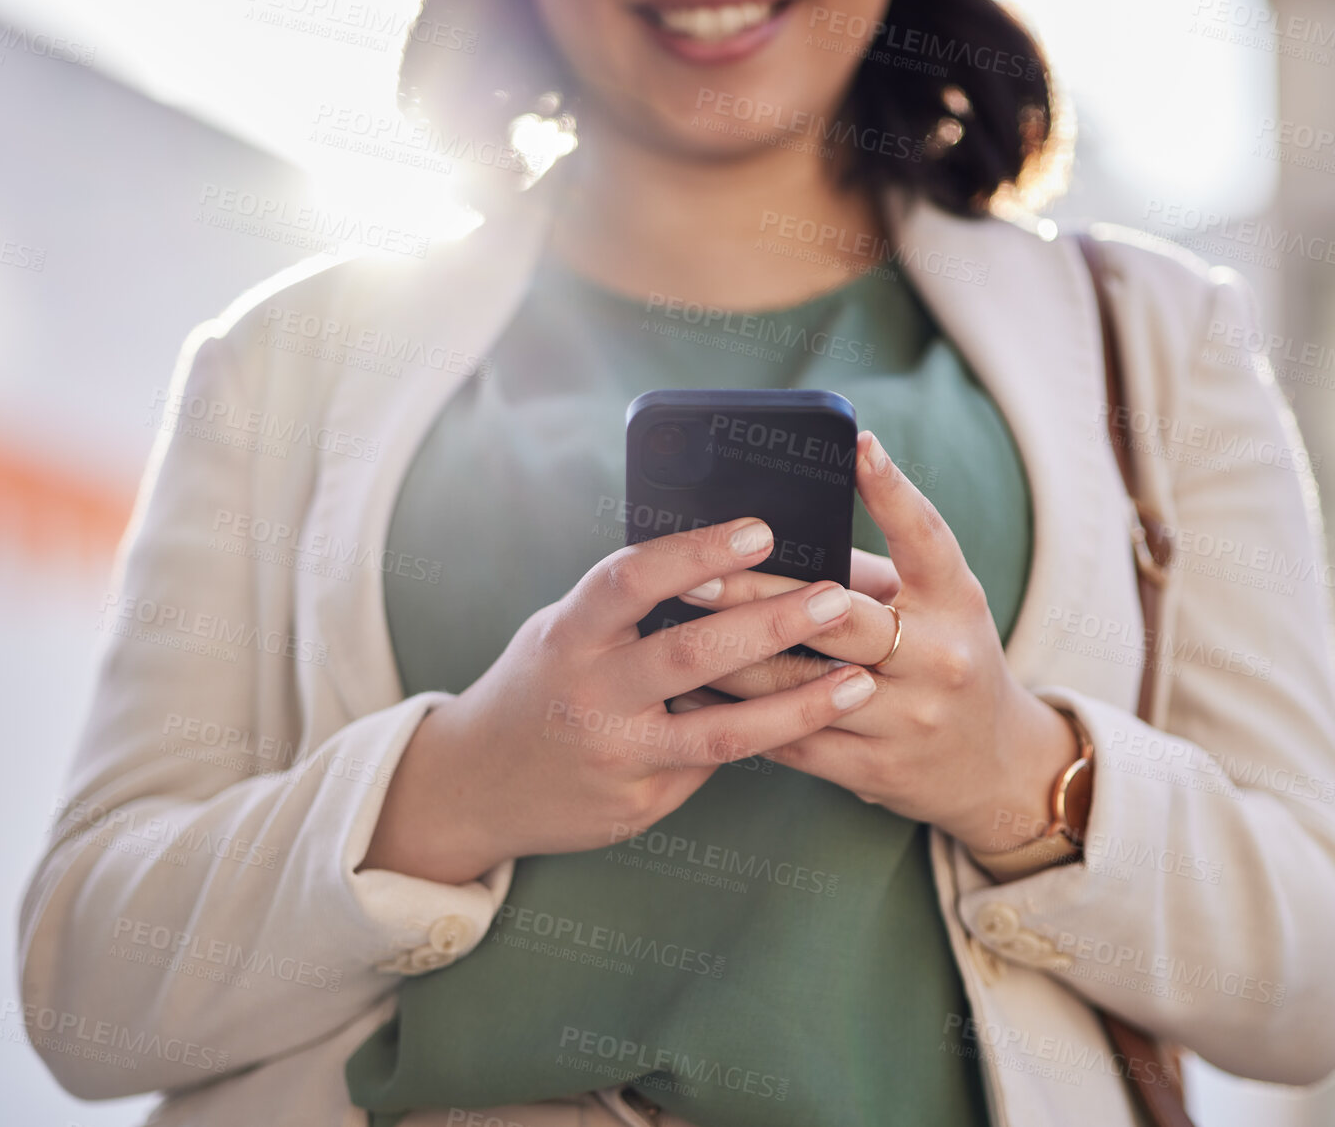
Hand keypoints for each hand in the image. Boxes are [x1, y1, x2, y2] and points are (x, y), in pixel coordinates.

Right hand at [361, 517, 879, 883]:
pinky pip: (713, 768)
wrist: (475, 785)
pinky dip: (767, 741)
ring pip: (720, 733)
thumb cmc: (541, 683)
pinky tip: (819, 723)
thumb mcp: (563, 630)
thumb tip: (729, 564)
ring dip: (797, 703)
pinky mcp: (637, 804)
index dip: (696, 552)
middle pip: (690, 654)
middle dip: (771, 623)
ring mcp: (614, 757)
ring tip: (859, 680)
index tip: (760, 529)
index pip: (630, 579)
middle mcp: (587, 695)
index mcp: (567, 634)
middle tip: (836, 597)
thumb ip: (627, 607)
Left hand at [678, 432, 1079, 856]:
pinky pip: (790, 739)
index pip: (928, 539)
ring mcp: (908, 719)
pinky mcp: (875, 768)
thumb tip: (777, 532)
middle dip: (755, 594)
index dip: (895, 492)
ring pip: (797, 683)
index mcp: (955, 603)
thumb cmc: (943, 661)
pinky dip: (736, 713)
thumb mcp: (937, 607)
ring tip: (672, 627)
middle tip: (693, 573)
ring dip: (725, 655)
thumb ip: (873, 572)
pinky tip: (690, 692)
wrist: (992, 768)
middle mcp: (938, 659)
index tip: (860, 446)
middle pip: (837, 616)